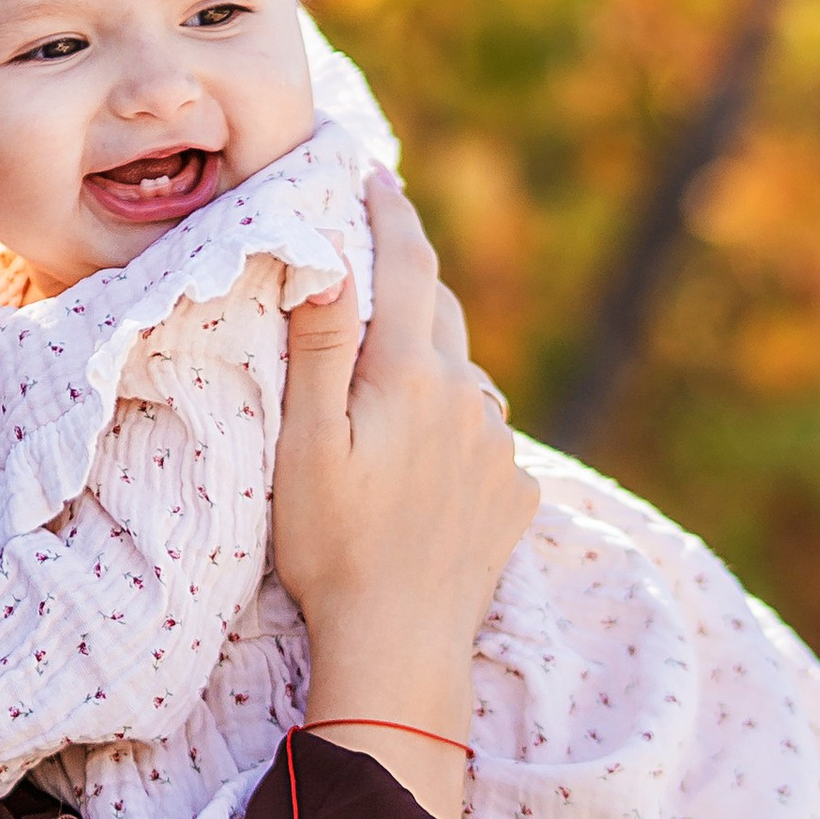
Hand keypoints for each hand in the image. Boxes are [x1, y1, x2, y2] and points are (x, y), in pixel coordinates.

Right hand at [272, 176, 535, 818]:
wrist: (402, 644)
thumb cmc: (333, 548)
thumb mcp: (305, 446)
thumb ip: (320, 352)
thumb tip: (331, 266)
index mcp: (412, 374)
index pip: (409, 264)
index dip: (390, 212)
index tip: (373, 174)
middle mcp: (469, 396)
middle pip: (443, 312)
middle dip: (412, 278)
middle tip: (379, 258)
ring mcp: (498, 445)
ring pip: (466, 375)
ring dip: (434, 361)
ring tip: (393, 382)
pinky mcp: (514, 492)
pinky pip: (484, 434)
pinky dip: (456, 426)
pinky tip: (426, 459)